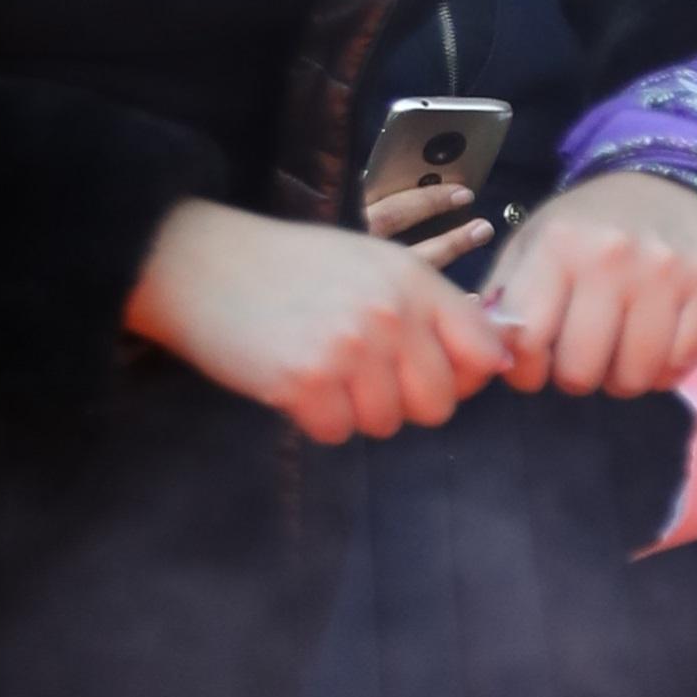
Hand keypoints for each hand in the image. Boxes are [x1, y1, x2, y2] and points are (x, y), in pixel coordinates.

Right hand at [129, 199, 504, 444]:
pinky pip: (337, 433)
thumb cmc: (291, 268)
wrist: (198, 262)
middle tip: (361, 374)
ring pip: (385, 424)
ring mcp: (348, 349)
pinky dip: (315, 419)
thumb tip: (498, 359)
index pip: (483, 354)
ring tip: (320, 365)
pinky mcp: (305, 383)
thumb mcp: (373, 264)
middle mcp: (389, 314)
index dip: (463, 377)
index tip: (432, 373)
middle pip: (438, 404)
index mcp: (413, 280)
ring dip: (354, 409)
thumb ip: (432, 309)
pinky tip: (292, 378)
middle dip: (404, 402)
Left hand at [480, 176, 696, 400]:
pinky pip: (680, 365)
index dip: (525, 371)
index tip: (535, 366)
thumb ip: (504, 296)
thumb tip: (492, 353)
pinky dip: (663, 372)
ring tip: (617, 355)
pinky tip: (654, 349)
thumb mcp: (533, 242)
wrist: (669, 178)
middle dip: (574, 378)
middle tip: (581, 359)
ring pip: (633, 377)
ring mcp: (666, 273)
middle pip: (580, 371)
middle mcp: (611, 257)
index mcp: (558, 246)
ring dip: (621, 380)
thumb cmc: (590, 223)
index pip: (527, 343)